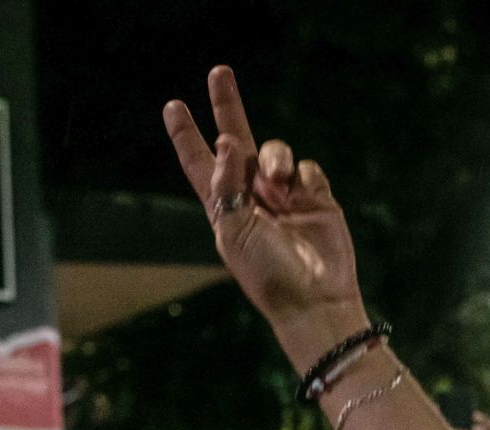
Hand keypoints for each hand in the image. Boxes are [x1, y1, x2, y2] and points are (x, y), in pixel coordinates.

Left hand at [163, 66, 367, 367]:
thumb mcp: (233, 232)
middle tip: (218, 73)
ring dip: (276, 159)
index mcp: (224, 208)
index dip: (186, 136)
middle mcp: (252, 197)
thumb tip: (228, 141)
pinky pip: (307, 168)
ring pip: (276, 151)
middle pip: (238, 140)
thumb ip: (227, 185)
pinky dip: (303, 177)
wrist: (314, 298)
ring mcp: (285, 196)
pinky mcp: (316, 198)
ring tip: (278, 184)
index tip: (172, 106)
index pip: (199, 163)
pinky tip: (304, 199)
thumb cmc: (267, 274)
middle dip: (228, 107)